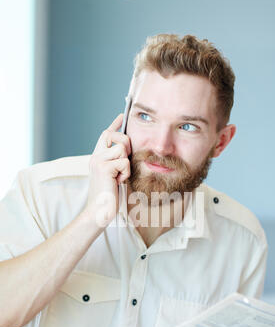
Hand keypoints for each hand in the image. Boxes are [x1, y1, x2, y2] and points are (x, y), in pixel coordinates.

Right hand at [85, 113, 130, 227]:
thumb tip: (127, 151)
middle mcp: (95, 156)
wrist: (98, 211)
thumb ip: (117, 161)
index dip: (114, 124)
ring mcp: (97, 160)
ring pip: (121, 149)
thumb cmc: (109, 196)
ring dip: (126, 164)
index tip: (121, 115)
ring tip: (119, 177)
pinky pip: (124, 162)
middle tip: (124, 163)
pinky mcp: (103, 167)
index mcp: (97, 157)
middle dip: (125, 144)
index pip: (106, 134)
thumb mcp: (114, 175)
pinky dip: (125, 173)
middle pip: (114, 135)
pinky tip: (118, 182)